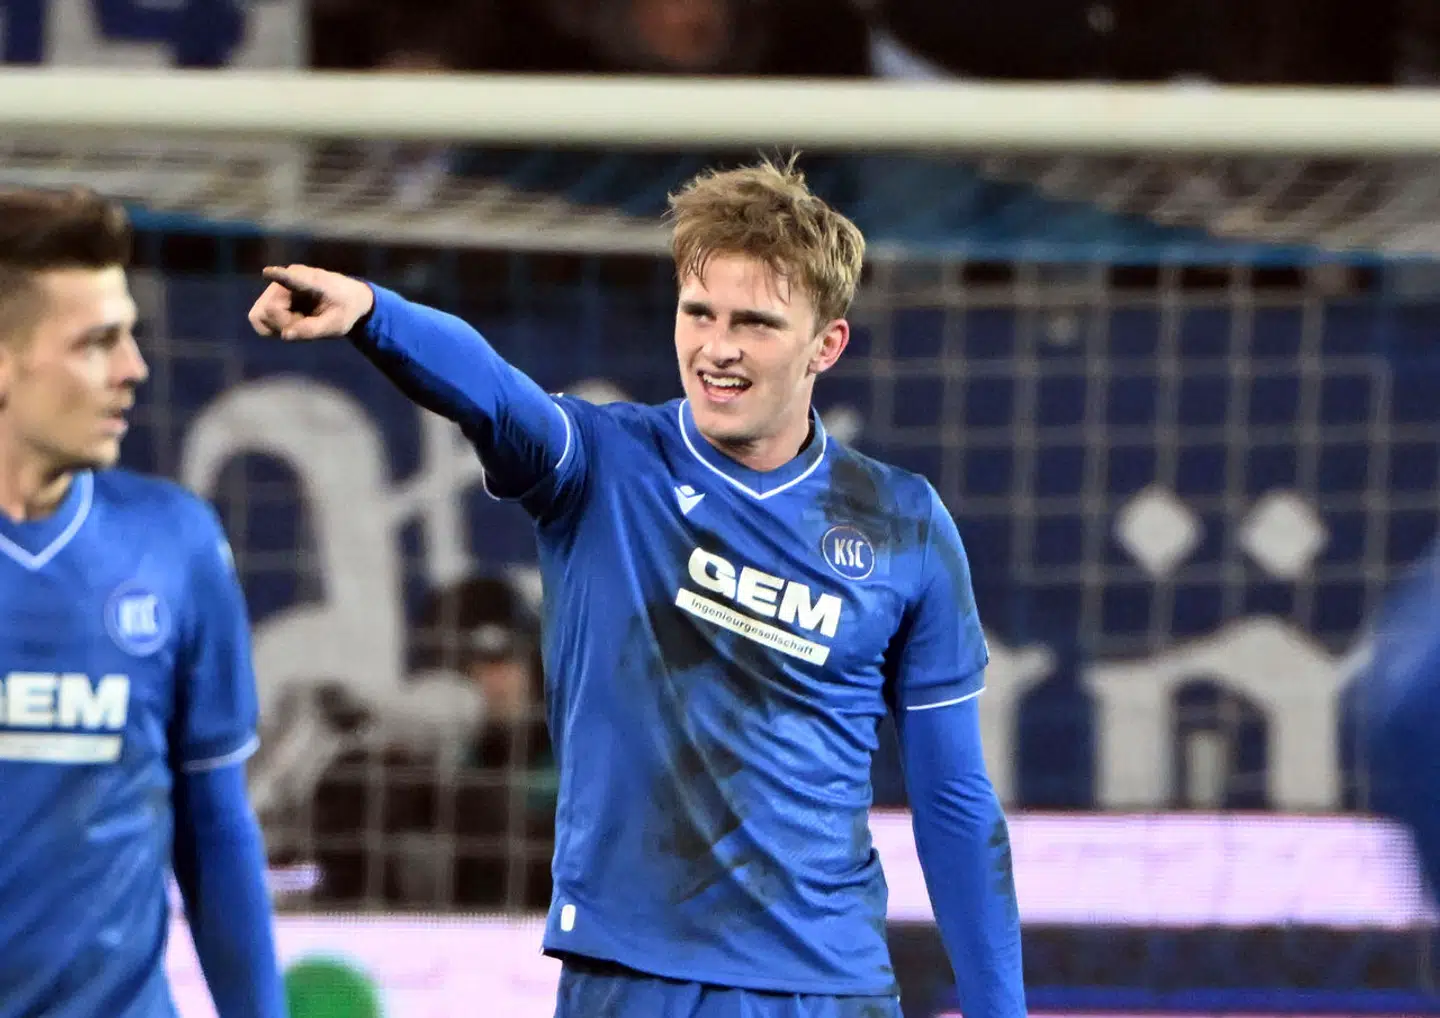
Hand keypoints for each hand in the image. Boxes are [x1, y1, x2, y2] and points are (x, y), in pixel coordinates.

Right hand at [248, 265, 375, 340]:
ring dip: (279, 325)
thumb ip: (312, 330)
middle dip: (285, 324)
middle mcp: (288, 277)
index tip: (268, 272)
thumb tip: (285, 336)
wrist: (348, 297)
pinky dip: (273, 325)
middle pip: (270, 310)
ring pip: (260, 315)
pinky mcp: (269, 295)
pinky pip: (258, 317)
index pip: (294, 279)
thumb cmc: (345, 309)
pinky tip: (291, 321)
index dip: (279, 276)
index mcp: (312, 281)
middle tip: (307, 323)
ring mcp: (276, 285)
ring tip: (301, 320)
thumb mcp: (336, 325)